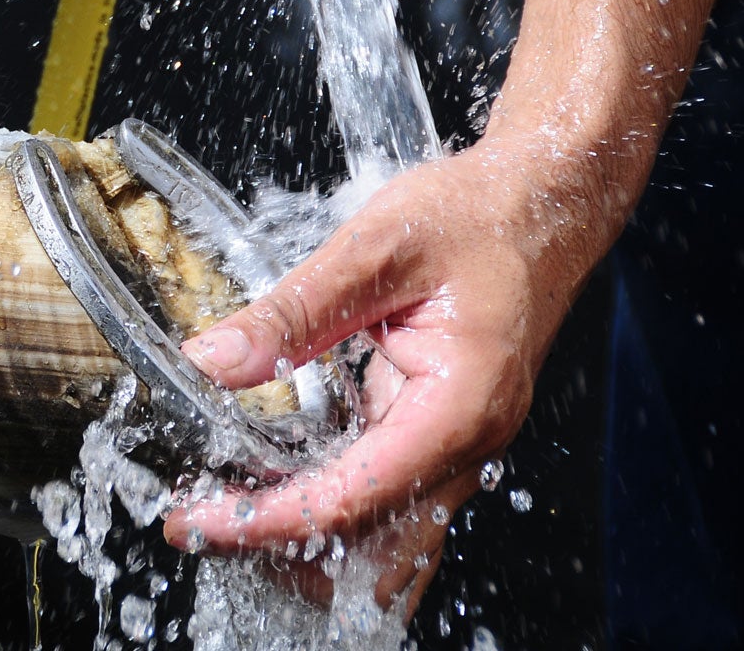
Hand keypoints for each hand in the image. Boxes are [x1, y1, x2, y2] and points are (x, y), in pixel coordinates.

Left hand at [162, 137, 604, 608]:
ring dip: (307, 534)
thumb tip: (219, 360)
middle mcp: (468, 440)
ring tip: (228, 509)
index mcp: (458, 406)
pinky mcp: (441, 426)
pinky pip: (388, 491)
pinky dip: (333, 503)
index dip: (272, 518)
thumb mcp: (375, 247)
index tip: (204, 518)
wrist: (544, 198)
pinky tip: (277, 485)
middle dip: (282, 544)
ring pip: (383, 529)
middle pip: (371, 539)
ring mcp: (458, 440)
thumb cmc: (480, 217)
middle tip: (199, 520)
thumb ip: (294, 311)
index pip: (354, 498)